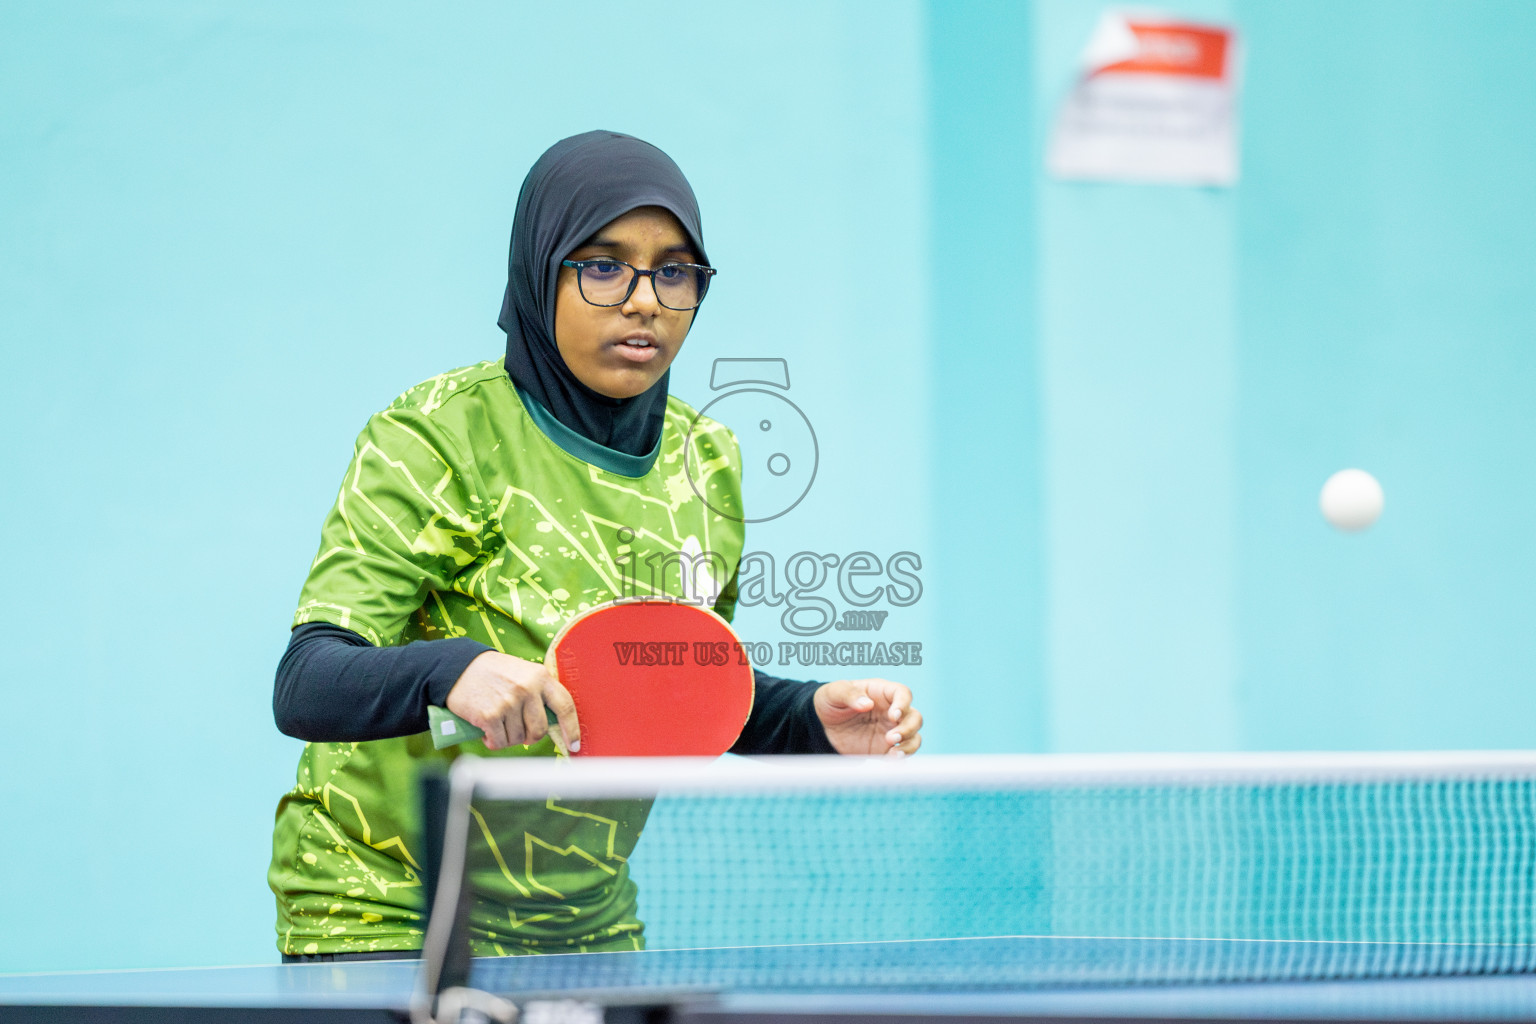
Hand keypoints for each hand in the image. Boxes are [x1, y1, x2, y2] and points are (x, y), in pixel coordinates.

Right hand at [445, 651, 580, 752]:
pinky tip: (487, 732)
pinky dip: (493, 742)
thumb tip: (555, 725)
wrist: (458, 667)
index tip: (574, 745)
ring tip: (498, 724)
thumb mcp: (523, 673)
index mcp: (540, 676)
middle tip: (518, 732)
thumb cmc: (494, 673)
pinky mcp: (489, 716)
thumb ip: (539, 693)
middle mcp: (527, 689)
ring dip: (508, 738)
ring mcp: (508, 702)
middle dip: (530, 737)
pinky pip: (499, 742)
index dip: (572, 729)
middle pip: (539, 730)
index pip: (564, 706)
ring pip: (518, 738)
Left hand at [813, 678, 921, 756]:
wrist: (823, 726)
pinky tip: (891, 760)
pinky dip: (902, 757)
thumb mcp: (834, 692)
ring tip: (893, 754)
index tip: (894, 715)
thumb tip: (867, 704)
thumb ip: (849, 694)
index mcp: (882, 692)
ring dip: (909, 745)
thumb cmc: (830, 701)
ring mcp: (891, 730)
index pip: (903, 693)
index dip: (903, 704)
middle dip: (908, 728)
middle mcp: (891, 711)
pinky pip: (903, 752)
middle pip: (914, 717)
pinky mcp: (887, 748)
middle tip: (891, 738)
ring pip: (914, 736)